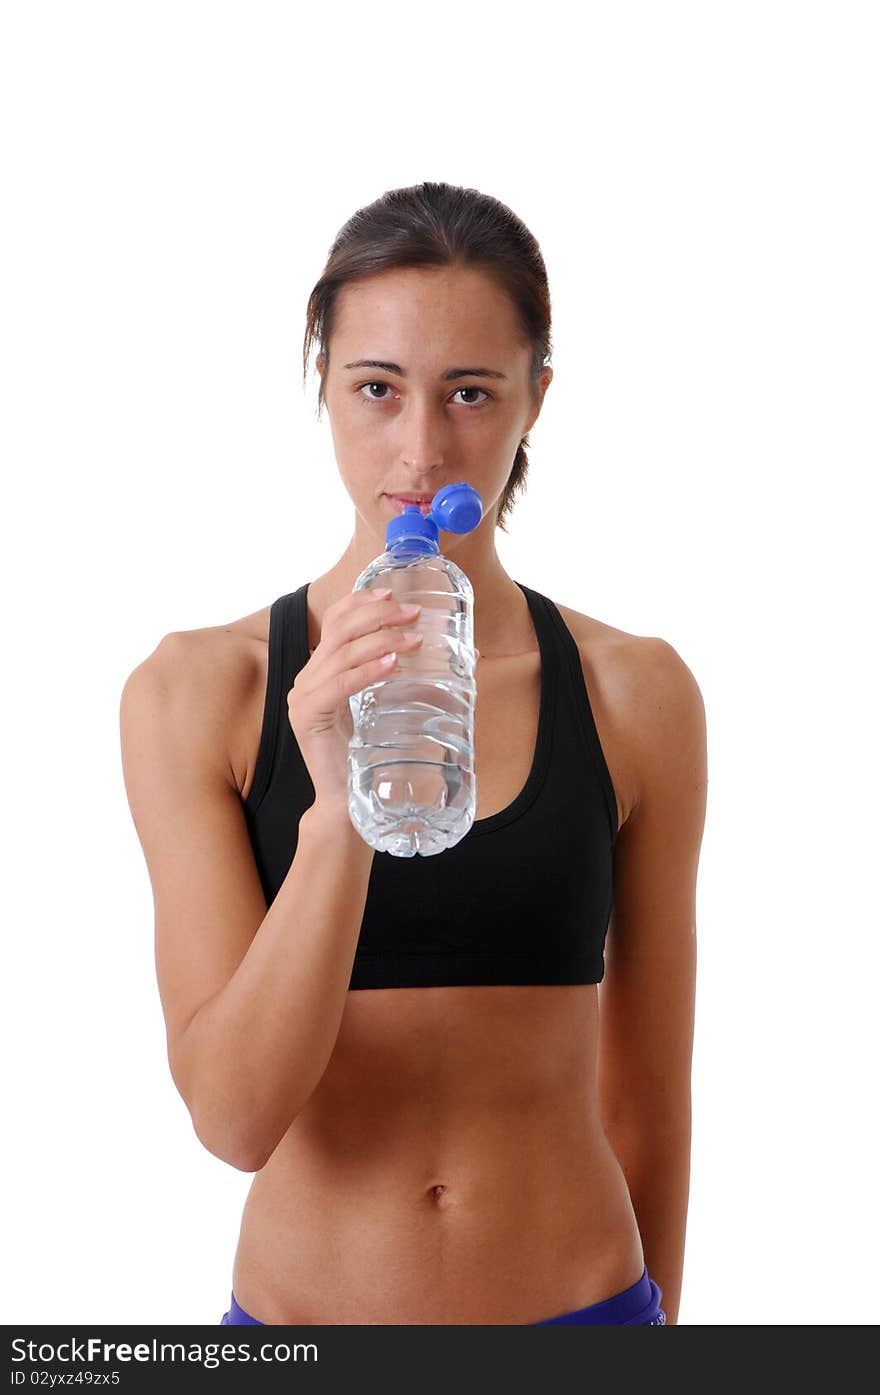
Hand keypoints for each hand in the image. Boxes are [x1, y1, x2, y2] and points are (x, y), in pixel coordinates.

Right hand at [287, 588, 423, 809]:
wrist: (349, 800)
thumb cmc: (371, 752)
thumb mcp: (387, 705)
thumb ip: (405, 675)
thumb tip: (458, 650)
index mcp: (321, 670)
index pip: (335, 621)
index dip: (361, 601)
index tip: (391, 591)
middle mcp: (307, 678)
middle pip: (339, 631)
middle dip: (379, 616)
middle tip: (413, 614)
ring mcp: (302, 697)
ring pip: (341, 654)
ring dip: (381, 641)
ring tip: (412, 639)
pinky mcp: (307, 718)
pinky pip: (337, 686)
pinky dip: (366, 672)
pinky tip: (392, 665)